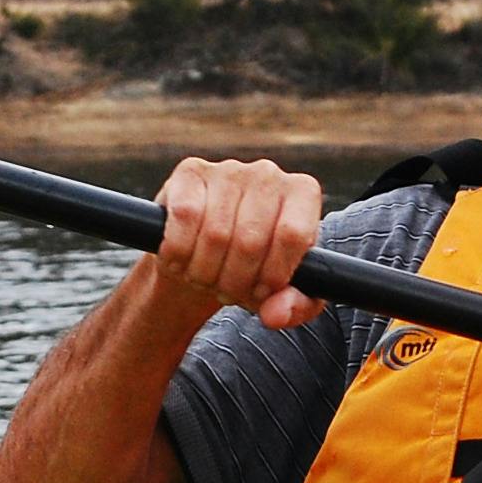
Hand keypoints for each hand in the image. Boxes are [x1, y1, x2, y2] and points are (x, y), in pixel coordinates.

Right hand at [145, 156, 323, 329]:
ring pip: (215, 233)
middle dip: (235, 282)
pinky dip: (179, 252)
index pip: (293, 235)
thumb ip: (295, 307)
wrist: (207, 249)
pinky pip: (184, 217)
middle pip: (251, 240)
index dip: (273, 274)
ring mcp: (228, 169)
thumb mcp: (284, 293)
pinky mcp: (190, 172)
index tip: (260, 292)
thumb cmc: (253, 269)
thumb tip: (276, 314)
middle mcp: (269, 174)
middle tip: (227, 293)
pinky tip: (180, 262)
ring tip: (206, 280)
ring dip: (205, 273)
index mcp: (302, 193)